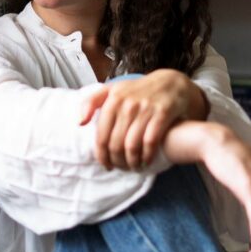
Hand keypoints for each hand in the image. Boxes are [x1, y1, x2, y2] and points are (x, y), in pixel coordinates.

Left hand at [80, 69, 207, 169]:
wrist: (170, 83)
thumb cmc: (138, 91)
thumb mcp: (113, 90)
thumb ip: (92, 102)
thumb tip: (80, 123)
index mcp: (112, 99)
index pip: (101, 136)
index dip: (102, 155)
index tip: (106, 165)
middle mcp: (127, 103)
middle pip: (116, 144)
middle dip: (117, 161)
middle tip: (121, 168)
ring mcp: (145, 108)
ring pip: (132, 145)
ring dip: (132, 162)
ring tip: (133, 167)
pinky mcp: (162, 113)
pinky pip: (150, 141)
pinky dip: (147, 155)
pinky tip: (146, 161)